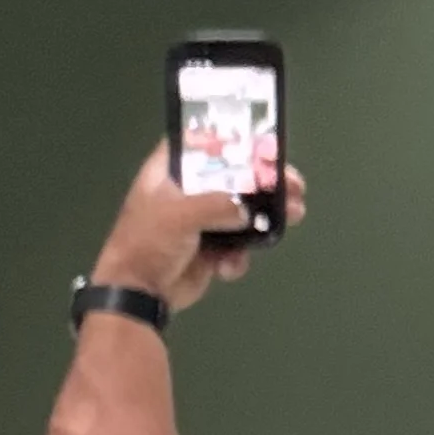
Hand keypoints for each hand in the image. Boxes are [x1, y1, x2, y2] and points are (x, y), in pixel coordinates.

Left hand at [92, 143, 307, 313]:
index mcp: (170, 173)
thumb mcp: (179, 215)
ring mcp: (201, 221)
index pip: (201, 143)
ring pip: (243, 211)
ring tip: (294, 214)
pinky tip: (230, 266)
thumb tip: (247, 212)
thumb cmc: (148, 243)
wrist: (139, 294)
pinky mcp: (211, 249)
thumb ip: (217, 205)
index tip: (260, 144)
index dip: (229, 140)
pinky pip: (238, 244)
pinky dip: (240, 255)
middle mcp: (187, 192)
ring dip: (268, 216)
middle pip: (234, 177)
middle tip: (293, 184)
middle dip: (265, 181)